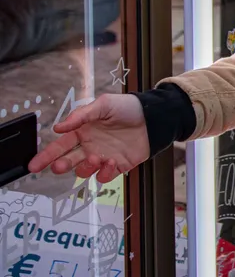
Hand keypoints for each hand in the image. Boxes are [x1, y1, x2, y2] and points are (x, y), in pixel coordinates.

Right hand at [27, 94, 149, 182]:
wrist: (153, 116)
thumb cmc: (128, 107)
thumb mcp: (103, 105)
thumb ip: (80, 116)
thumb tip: (58, 128)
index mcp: (82, 132)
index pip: (59, 146)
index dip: (46, 156)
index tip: (33, 166)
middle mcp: (90, 146)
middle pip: (68, 162)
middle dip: (61, 165)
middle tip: (61, 165)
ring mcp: (103, 157)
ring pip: (84, 171)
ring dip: (85, 167)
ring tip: (95, 157)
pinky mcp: (117, 166)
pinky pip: (104, 177)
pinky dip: (104, 173)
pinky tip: (110, 162)